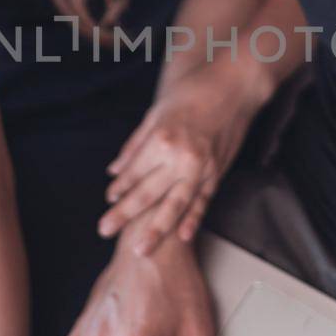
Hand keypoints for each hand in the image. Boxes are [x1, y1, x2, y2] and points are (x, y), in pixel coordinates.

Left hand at [100, 64, 260, 254]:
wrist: (230, 87)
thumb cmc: (191, 96)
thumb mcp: (154, 115)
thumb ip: (134, 146)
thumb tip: (114, 171)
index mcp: (160, 140)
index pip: (133, 172)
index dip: (119, 188)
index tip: (108, 200)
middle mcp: (180, 157)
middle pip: (148, 193)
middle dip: (124, 214)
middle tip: (105, 230)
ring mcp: (201, 167)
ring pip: (175, 205)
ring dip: (156, 229)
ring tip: (140, 248)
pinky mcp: (217, 172)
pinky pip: (203, 201)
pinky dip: (193, 219)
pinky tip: (183, 236)